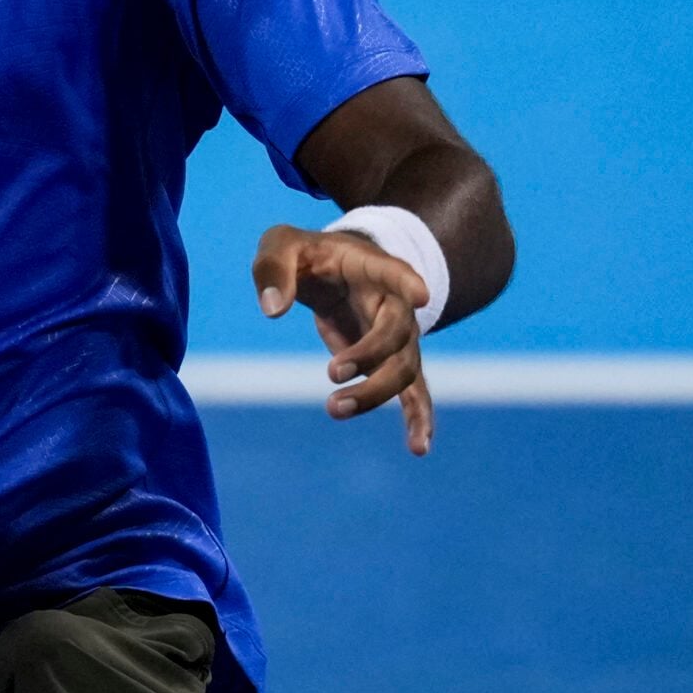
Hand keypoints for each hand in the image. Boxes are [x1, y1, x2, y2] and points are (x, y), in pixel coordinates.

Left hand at [251, 224, 434, 455]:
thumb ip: (273, 269)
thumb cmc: (307, 253)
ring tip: (335, 409)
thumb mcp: (281, 244)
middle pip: (398, 334)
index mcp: (372, 267)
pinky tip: (418, 447)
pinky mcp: (389, 361)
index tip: (420, 296)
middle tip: (332, 373)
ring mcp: (397, 336)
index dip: (407, 282)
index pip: (394, 272)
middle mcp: (394, 303)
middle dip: (371, 356)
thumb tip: (272, 310)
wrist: (335, 267)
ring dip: (376, 393)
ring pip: (402, 369)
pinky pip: (413, 393)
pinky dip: (417, 418)